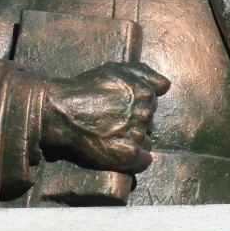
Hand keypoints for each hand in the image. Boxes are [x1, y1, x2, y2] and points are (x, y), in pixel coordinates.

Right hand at [40, 62, 169, 172]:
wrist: (64, 111)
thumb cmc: (88, 88)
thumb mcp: (117, 69)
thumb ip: (145, 73)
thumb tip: (166, 86)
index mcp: (145, 93)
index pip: (152, 103)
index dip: (135, 105)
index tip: (119, 107)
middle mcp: (145, 113)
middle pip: (149, 123)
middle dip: (135, 123)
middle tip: (113, 122)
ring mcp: (137, 135)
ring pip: (146, 142)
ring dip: (134, 141)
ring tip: (112, 136)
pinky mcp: (128, 155)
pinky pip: (144, 161)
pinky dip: (135, 159)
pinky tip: (120, 151)